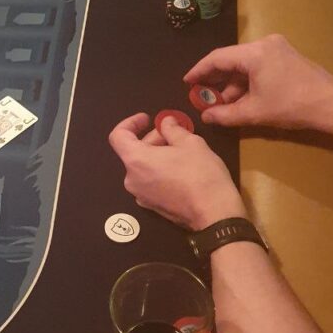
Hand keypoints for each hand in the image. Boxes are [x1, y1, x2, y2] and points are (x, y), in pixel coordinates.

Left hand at [108, 113, 244, 230]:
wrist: (214, 214)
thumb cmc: (201, 173)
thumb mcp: (190, 143)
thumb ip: (173, 129)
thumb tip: (165, 122)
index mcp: (136, 161)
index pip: (118, 136)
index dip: (130, 123)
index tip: (147, 118)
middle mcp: (132, 180)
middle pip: (133, 152)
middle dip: (152, 139)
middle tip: (175, 134)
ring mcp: (141, 196)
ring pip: (143, 167)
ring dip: (157, 155)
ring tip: (181, 151)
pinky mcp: (152, 207)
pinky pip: (149, 182)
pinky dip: (159, 171)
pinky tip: (180, 170)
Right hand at [183, 34, 332, 130]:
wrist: (330, 105)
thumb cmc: (290, 106)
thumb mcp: (253, 113)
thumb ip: (225, 115)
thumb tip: (205, 117)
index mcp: (254, 53)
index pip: (217, 58)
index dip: (199, 71)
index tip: (186, 82)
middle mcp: (264, 43)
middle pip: (230, 59)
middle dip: (215, 79)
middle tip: (201, 94)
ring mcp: (277, 48)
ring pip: (244, 63)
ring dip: (231, 83)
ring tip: (222, 103)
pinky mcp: (285, 55)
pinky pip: (257, 65)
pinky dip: (246, 80)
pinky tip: (240, 98)